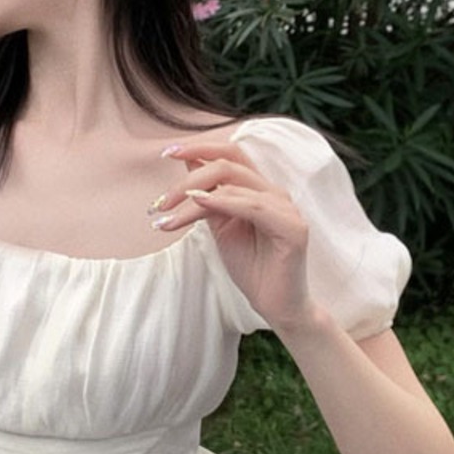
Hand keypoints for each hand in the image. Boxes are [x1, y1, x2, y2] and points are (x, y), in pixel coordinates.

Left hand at [152, 138, 319, 333]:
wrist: (275, 305)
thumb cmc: (251, 268)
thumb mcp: (220, 226)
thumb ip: (208, 198)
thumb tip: (188, 166)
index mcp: (260, 189)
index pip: (232, 154)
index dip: (200, 147)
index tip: (166, 153)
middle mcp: (275, 192)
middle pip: (228, 164)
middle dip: (188, 179)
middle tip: (160, 202)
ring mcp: (286, 208)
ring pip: (235, 183)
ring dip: (194, 195)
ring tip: (167, 214)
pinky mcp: (293, 228)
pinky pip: (253, 206)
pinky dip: (224, 201)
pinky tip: (199, 204)